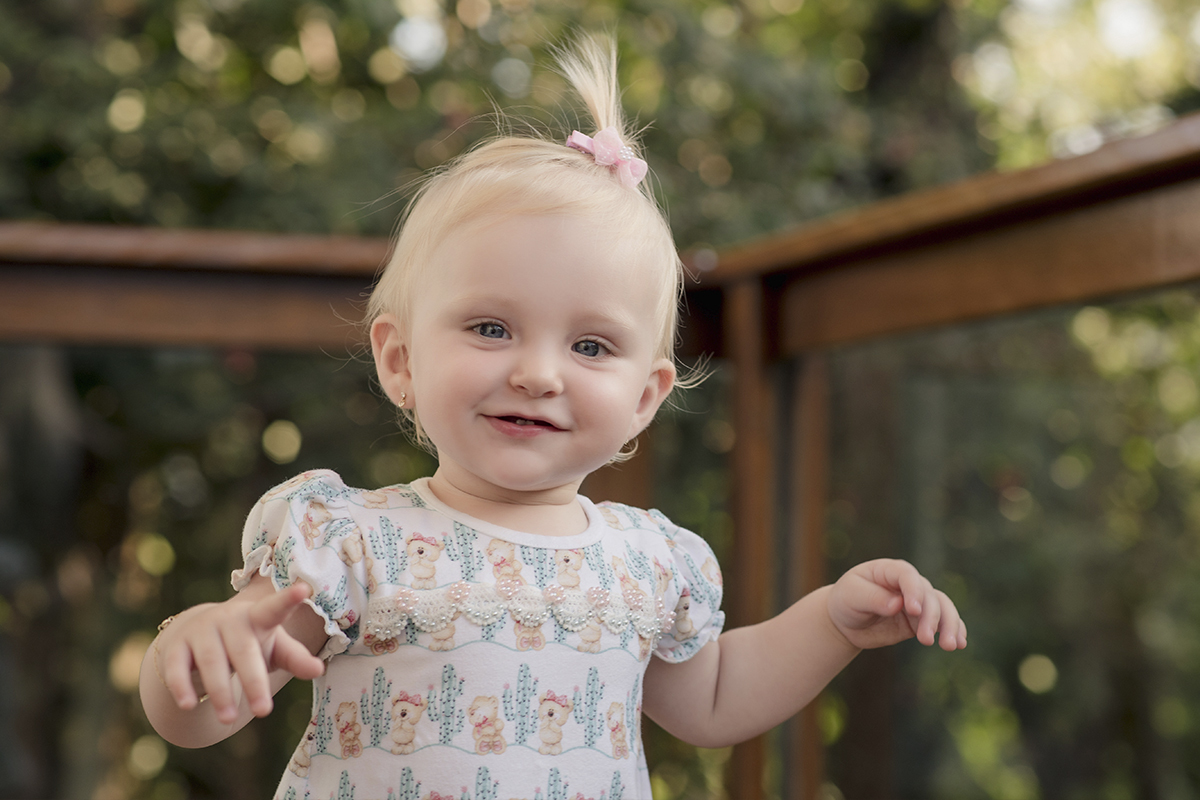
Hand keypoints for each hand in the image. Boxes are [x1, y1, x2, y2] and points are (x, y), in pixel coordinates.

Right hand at [157, 580, 325, 724]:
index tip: (303, 589)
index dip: (288, 599)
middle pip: (243, 651)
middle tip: (263, 711)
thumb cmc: (247, 644)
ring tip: (228, 719)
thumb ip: (295, 658)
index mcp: (258, 617)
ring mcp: (201, 631)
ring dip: (219, 691)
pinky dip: (181, 686)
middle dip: (253, 681)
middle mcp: (229, 620)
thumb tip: (319, 669)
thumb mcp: (274, 648)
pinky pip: (177, 667)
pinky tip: (188, 705)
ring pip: (211, 661)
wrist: (198, 635)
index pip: (275, 609)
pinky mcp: (177, 647)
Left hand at [826, 559, 966, 651]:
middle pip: (929, 595)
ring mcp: (918, 601)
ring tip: (950, 646)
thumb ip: (873, 598)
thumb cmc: (846, 601)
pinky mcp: (922, 620)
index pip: (907, 575)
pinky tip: (960, 643)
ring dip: (949, 625)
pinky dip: (955, 629)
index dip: (914, 591)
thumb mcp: (852, 596)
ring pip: (942, 607)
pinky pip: (944, 621)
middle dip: (931, 617)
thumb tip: (897, 604)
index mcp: (890, 570)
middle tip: (926, 640)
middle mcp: (908, 583)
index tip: (914, 610)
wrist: (846, 619)